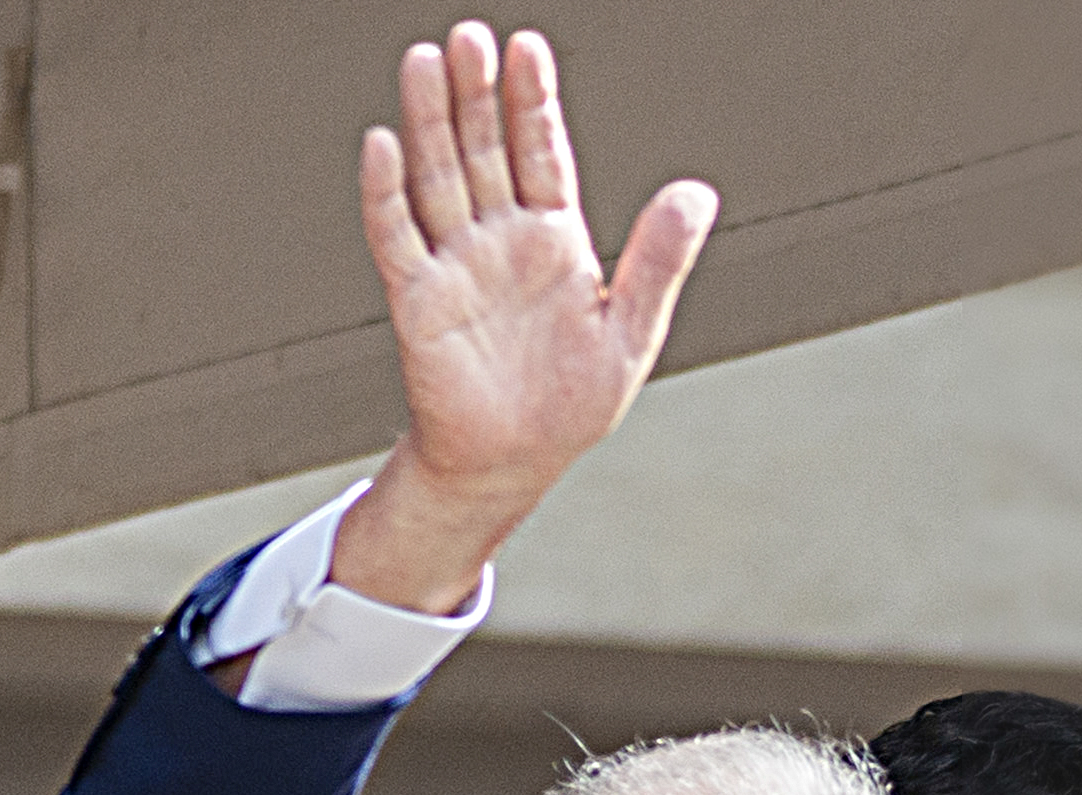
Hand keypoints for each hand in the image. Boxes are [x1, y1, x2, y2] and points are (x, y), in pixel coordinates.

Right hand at [331, 23, 717, 615]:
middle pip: (483, 150)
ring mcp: (456, 265)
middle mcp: (499, 240)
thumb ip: (659, 260)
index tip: (528, 50)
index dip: (533, 102)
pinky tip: (383, 145)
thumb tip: (697, 194)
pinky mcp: (419, 301)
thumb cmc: (570, 405)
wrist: (512, 465)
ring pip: (438, 177)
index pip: (540, 152)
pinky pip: (397, 238)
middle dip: (477, 94)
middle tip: (470, 38)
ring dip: (431, 122)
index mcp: (553, 240)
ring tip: (425, 62)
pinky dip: (386, 194)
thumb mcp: (631, 331)